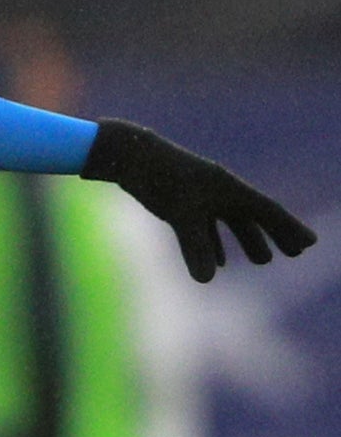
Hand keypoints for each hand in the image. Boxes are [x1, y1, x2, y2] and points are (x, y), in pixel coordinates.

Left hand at [80, 119, 315, 281]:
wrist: (126, 156)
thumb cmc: (158, 179)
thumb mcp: (180, 214)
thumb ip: (196, 247)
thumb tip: (207, 280)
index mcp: (228, 188)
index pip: (267, 211)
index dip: (289, 229)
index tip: (309, 243)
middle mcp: (219, 189)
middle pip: (254, 216)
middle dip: (274, 235)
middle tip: (294, 254)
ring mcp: (200, 194)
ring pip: (231, 221)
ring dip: (247, 240)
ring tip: (263, 260)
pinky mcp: (180, 200)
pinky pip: (206, 226)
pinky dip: (215, 243)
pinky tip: (218, 263)